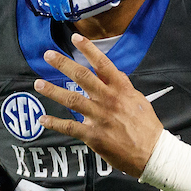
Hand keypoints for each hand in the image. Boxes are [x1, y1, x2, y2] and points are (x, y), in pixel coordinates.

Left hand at [34, 33, 162, 178]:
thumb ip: (123, 85)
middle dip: (63, 64)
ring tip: (38, 84)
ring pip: (71, 99)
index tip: (75, 38)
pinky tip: (43, 119)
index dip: (88, 49)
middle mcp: (108, 99)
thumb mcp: (138, 100)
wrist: (152, 152)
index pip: (102, 63)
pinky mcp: (94, 135)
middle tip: (47, 56)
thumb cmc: (146, 127)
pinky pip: (70, 127)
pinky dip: (54, 123)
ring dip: (52, 91)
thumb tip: (113, 72)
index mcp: (120, 89)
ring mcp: (99, 117)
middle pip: (81, 76)